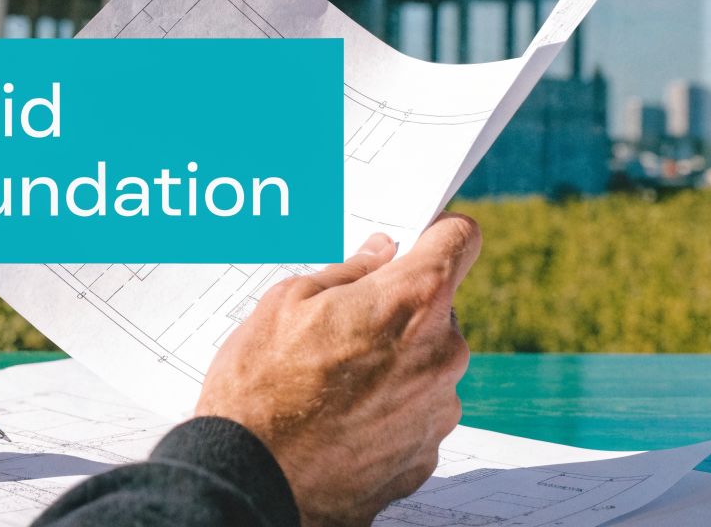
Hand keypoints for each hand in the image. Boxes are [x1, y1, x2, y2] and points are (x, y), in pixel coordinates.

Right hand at [195, 213, 479, 526]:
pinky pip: (414, 416)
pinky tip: (339, 419)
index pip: (459, 241)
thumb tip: (380, 255)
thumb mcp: (287, 302)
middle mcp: (441, 355)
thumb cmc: (260, 385)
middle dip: (398, 312)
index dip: (437, 233)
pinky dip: (386, 412)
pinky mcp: (425, 456)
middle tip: (341, 327)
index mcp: (412, 302)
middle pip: (437, 312)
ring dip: (393, 366)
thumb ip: (347, 272)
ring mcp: (438, 411)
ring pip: (426, 367)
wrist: (251, 477)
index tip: (418, 239)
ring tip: (331, 384)